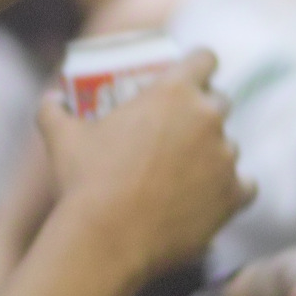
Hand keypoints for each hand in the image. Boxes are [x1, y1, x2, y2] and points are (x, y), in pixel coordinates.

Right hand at [38, 51, 249, 281]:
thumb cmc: (83, 180)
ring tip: (186, 170)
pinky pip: (244, 185)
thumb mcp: (60, 136)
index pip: (205, 58)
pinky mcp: (234, 195)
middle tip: (181, 128)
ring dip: (214, 152)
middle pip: (221, 101)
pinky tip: (208, 196)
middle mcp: (207, 118)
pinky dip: (229, 189)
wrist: (107, 237)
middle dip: (205, 110)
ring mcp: (225, 157)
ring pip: (230, 146)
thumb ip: (53, 109)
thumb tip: (51, 98)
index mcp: (172, 91)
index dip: (198, 64)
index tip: (189, 76)